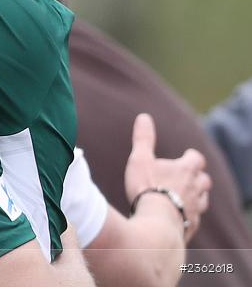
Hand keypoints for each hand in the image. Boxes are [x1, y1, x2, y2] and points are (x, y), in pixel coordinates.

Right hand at [124, 113, 211, 241]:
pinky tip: (178, 216)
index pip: (197, 159)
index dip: (192, 157)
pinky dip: (188, 215)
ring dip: (196, 196)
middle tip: (187, 177)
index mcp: (185, 170)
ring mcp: (195, 209)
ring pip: (202, 200)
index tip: (186, 156)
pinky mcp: (191, 226)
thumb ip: (143, 138)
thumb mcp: (140, 159)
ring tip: (184, 197)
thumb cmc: (147, 188)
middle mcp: (195, 189)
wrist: (156, 224)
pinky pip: (194, 219)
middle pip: (204, 180)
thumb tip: (144, 117)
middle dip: (198, 177)